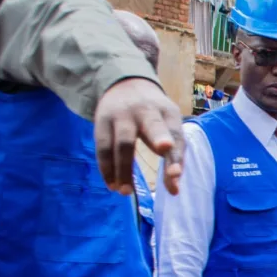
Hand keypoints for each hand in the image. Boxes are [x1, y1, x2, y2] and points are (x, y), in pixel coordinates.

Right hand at [95, 77, 184, 195]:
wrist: (124, 84)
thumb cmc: (153, 115)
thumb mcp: (168, 126)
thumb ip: (174, 156)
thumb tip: (173, 191)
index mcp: (167, 112)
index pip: (175, 134)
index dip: (176, 155)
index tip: (175, 175)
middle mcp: (145, 111)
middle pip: (152, 125)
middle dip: (158, 138)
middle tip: (164, 150)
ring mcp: (121, 115)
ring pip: (123, 142)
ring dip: (124, 169)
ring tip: (125, 192)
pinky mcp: (101, 121)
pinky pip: (103, 147)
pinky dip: (106, 167)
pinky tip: (112, 184)